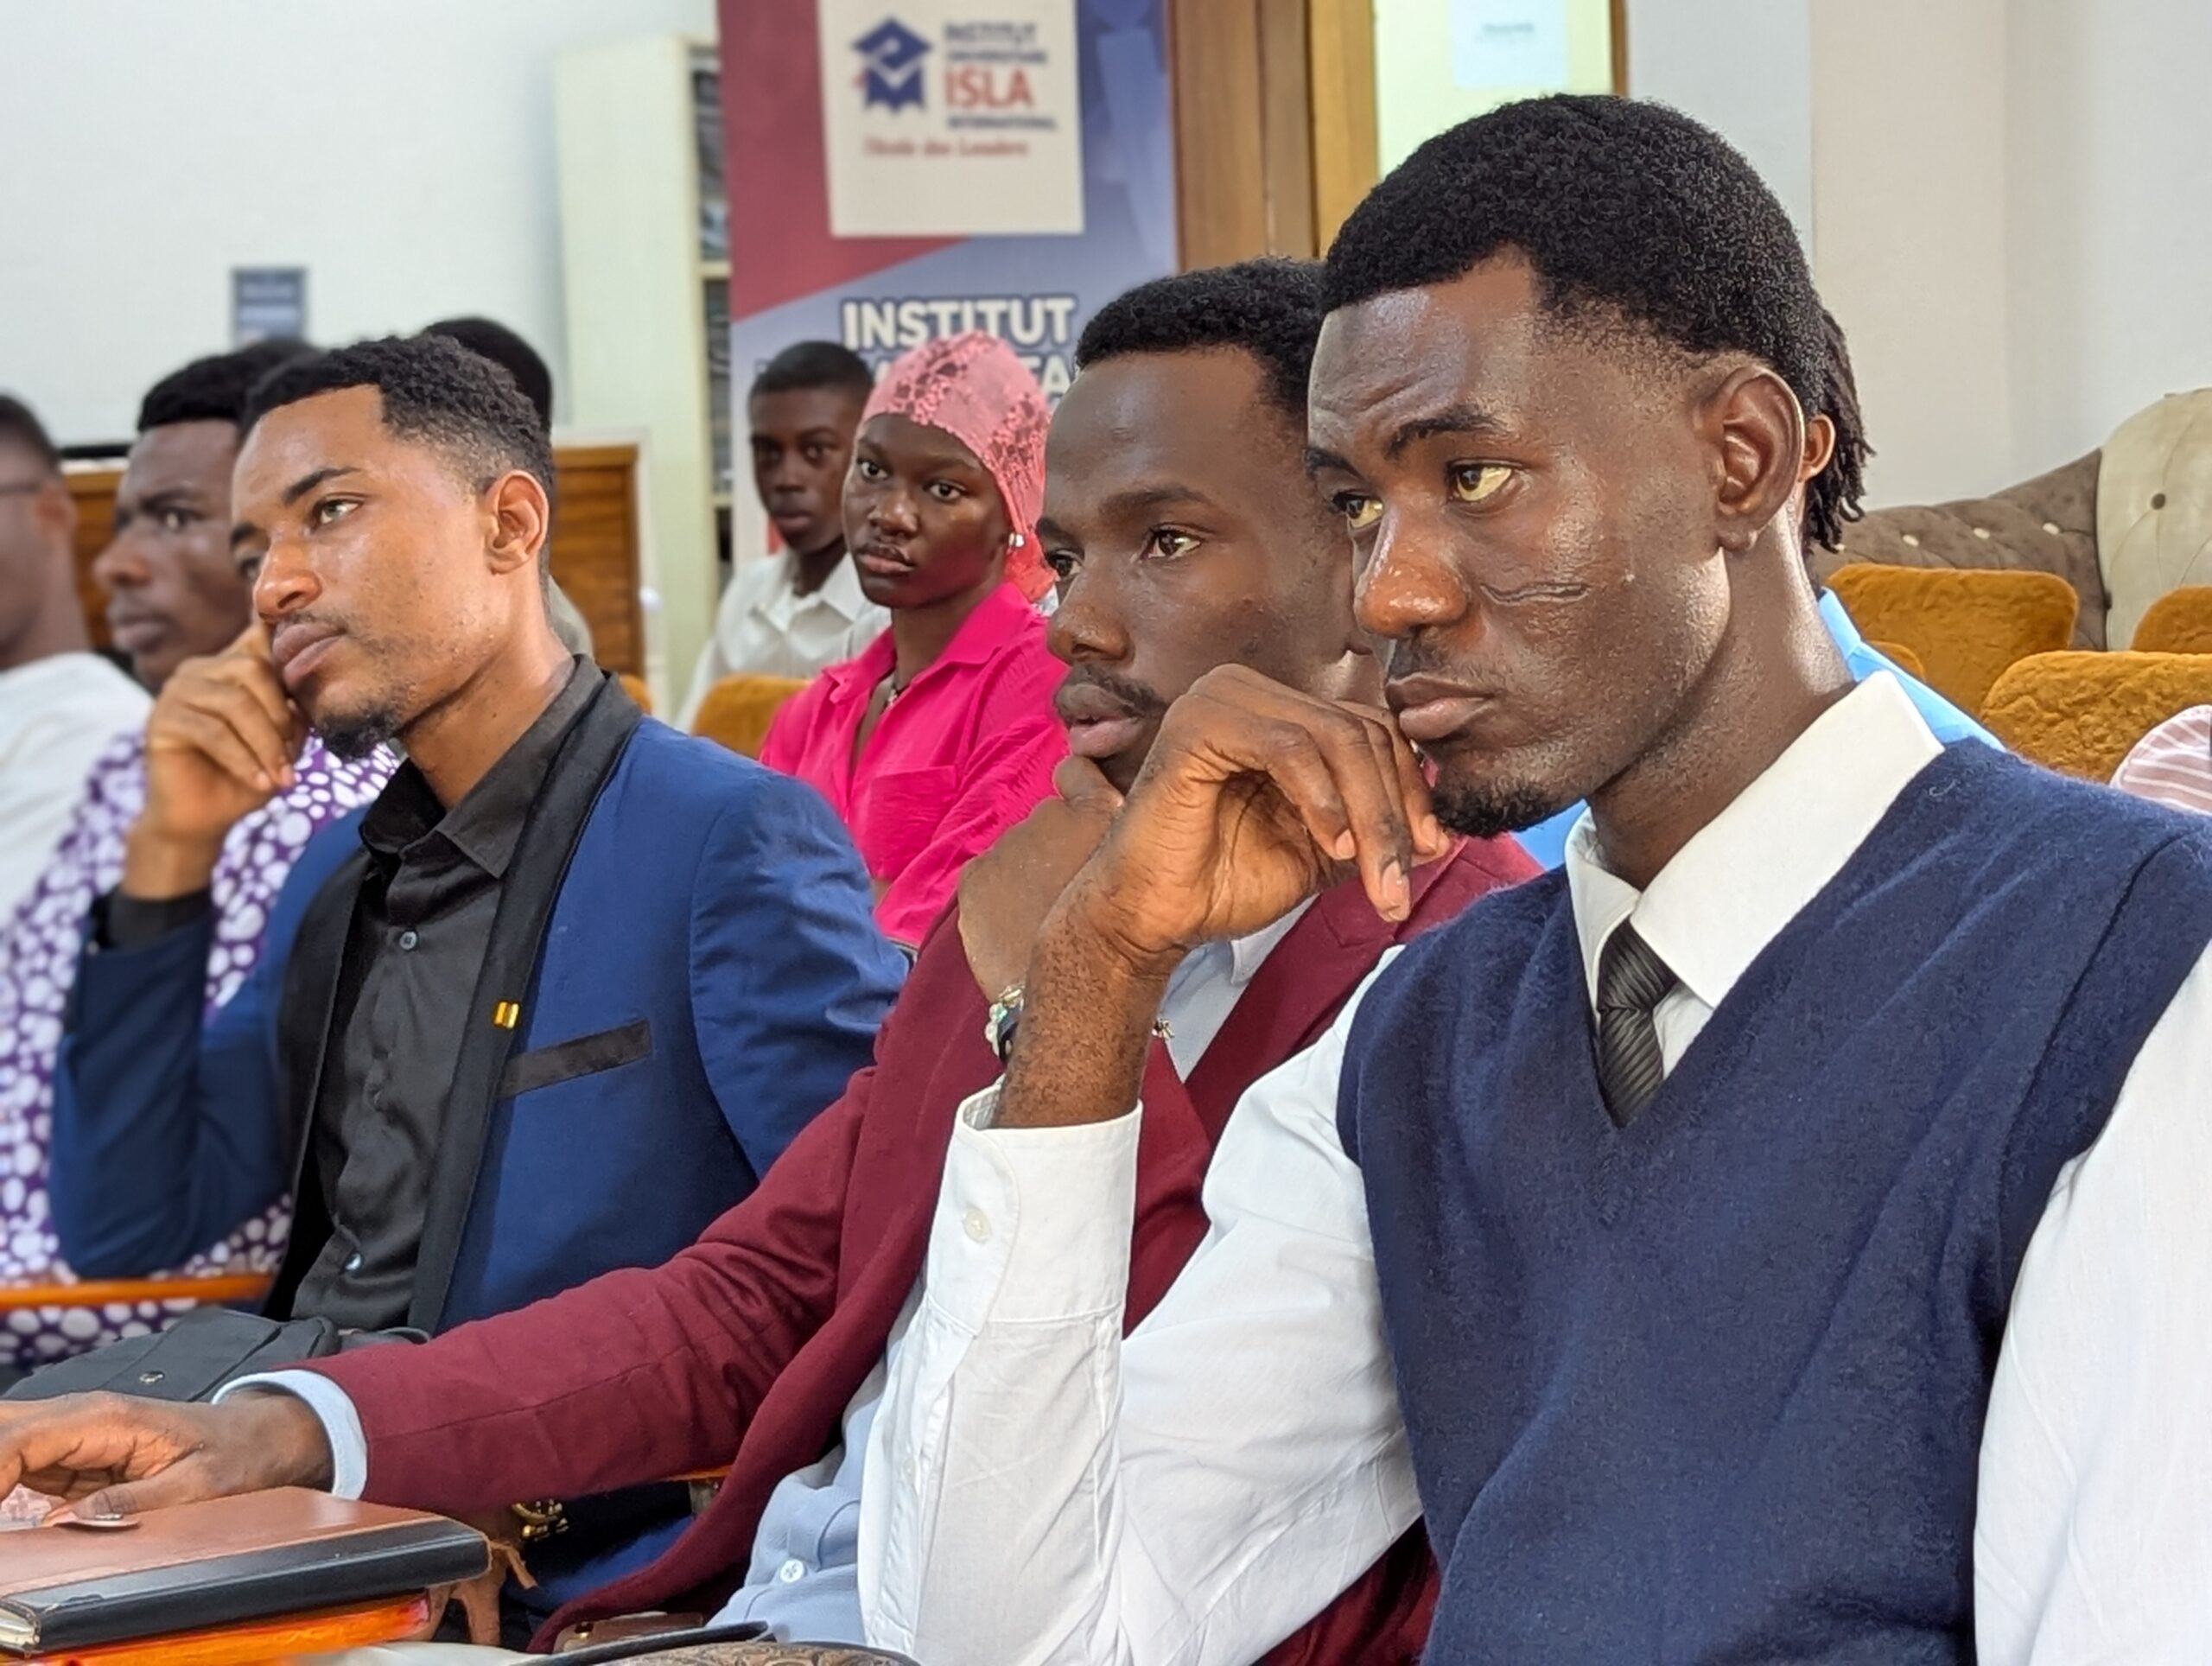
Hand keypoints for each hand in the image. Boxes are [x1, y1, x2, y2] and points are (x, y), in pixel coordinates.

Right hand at [0, 1391, 334, 1519]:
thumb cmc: (237, 1453)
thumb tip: (61, 1522)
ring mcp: (74, 1434)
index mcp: (107, 1416)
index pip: (20, 1438)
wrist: (261, 1437)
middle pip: (3, 1428)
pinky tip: (4, 1506)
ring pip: (4, 1442)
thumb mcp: (194, 1486)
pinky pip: (17, 1464)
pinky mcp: (72, 1457)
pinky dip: (2, 1482)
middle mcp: (82, 1416)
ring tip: (1, 1510)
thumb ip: (127, 1504)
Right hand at [125, 624, 306, 896]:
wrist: (204, 818)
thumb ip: (296, 710)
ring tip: (279, 776)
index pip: (258, 636)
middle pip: (252, 670)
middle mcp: (201, 669)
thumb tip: (315, 684)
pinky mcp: (162, 720)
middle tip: (291, 757)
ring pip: (234, 704)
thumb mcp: (283, 741)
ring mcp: (177, 691)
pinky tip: (259, 782)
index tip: (304, 589)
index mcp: (232, 666)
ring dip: (265, 744)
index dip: (277, 617)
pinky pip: (212, 732)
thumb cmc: (248, 775)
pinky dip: (242, 759)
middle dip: (280, 716)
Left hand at [958, 755, 1123, 999]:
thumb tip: (1119, 828)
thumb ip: (1129, 841)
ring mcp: (1007, 844)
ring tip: (1044, 912)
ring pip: (1018, 850)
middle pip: (1049, 820)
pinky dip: (999, 892)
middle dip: (1057, 844)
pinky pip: (987, 873)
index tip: (1083, 813)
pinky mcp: (975, 874)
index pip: (1079, 772)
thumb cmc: (1121, 946)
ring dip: (1029, 870)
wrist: (1070, 997)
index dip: (1080, 789)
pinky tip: (1018, 921)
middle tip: (1071, 888)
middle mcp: (1050, 815)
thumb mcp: (1145, 881)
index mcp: (1100, 811)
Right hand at [1059, 665, 1448, 975]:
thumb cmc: (1223, 881)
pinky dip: (1322, 799)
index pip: (1373, 730)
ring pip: (1335, 737)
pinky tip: (1330, 845)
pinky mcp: (1199, 723)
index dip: (1411, 789)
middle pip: (1362, 731)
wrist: (1152, 916)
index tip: (1431, 850)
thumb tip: (1442, 828)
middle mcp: (1252, 691)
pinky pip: (1288, 747)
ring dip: (1369, 813)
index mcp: (1279, 712)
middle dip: (1395, 809)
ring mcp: (1223, 698)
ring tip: (1374, 873)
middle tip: (1405, 875)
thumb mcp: (1322, 850)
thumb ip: (1372, 824)